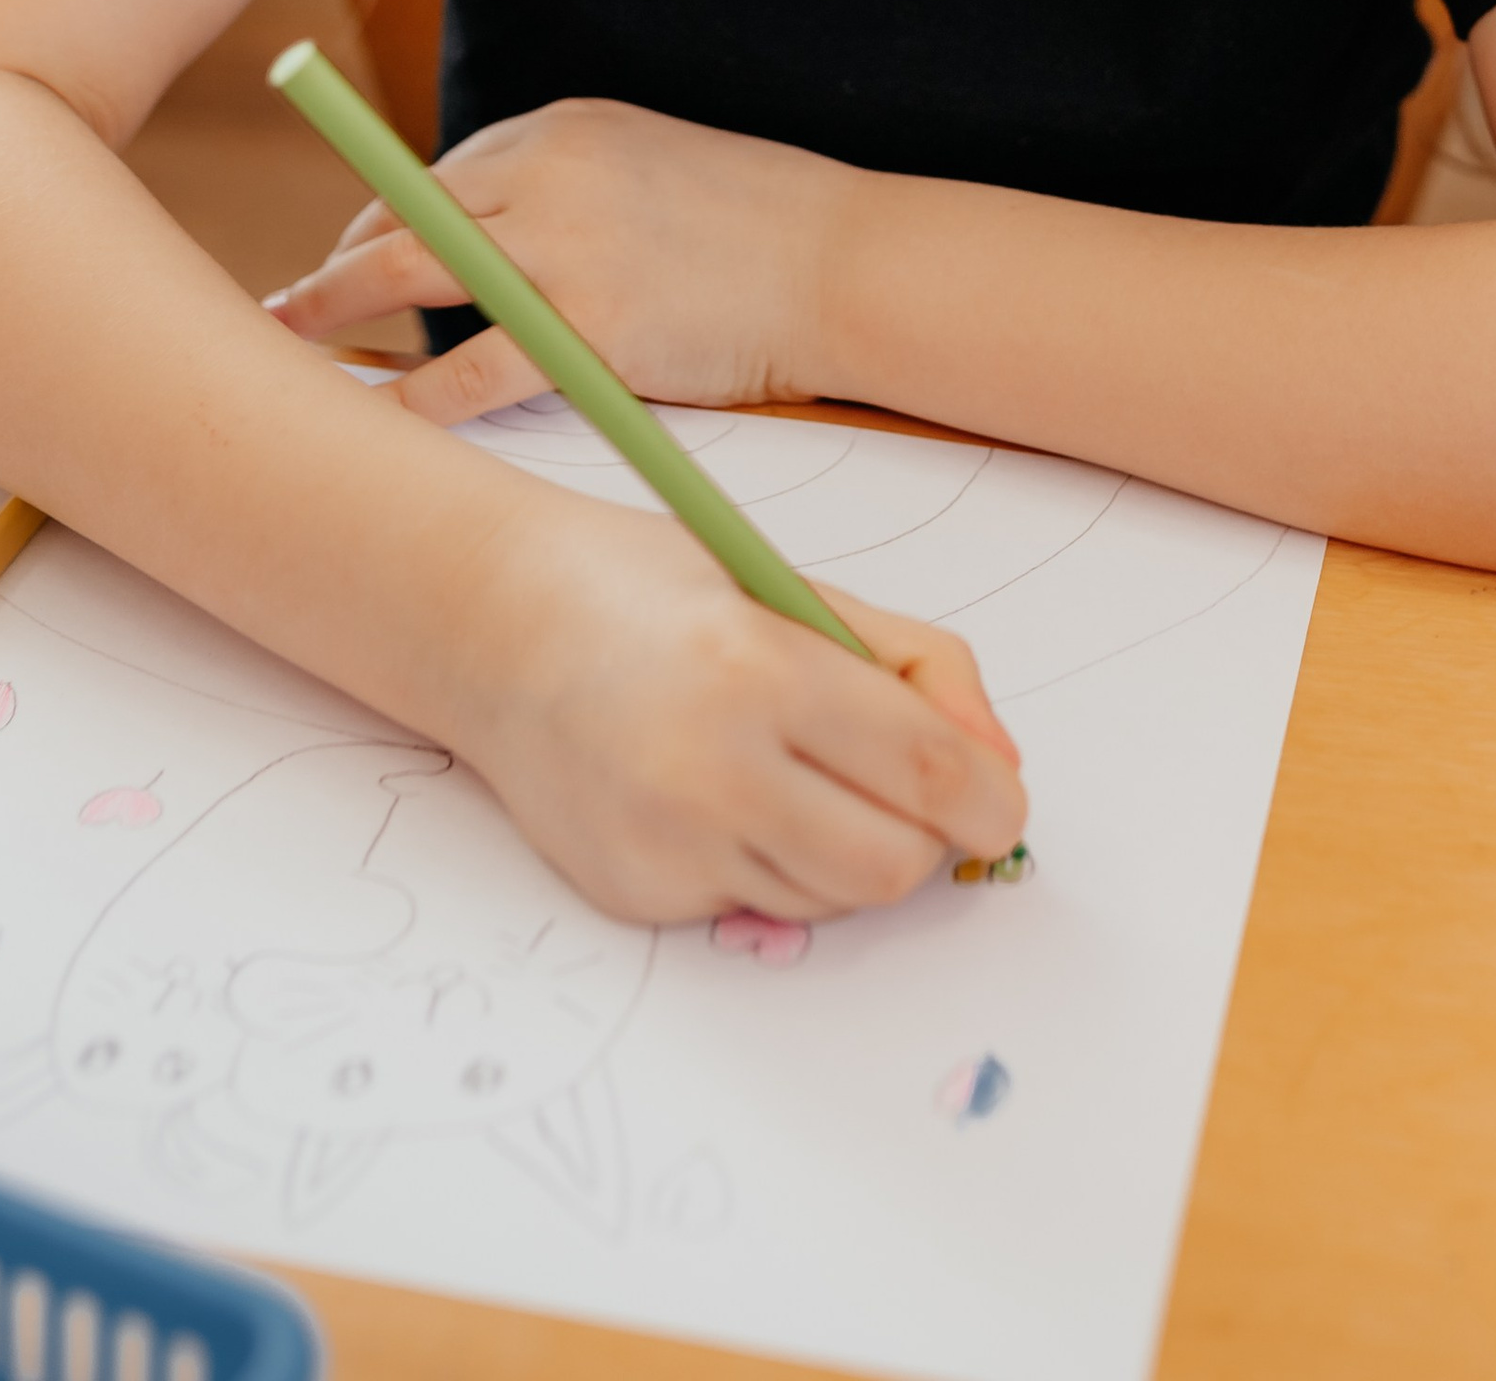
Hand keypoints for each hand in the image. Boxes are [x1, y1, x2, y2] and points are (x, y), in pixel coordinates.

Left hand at [266, 96, 847, 419]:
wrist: (840, 262)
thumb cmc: (758, 224)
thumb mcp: (651, 163)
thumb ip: (572, 186)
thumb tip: (497, 235)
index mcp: (563, 126)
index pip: (439, 171)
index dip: (381, 220)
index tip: (347, 255)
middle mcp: (548, 170)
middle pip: (402, 211)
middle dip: (335, 260)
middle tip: (291, 301)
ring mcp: (562, 247)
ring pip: (410, 273)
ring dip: (337, 309)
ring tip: (296, 342)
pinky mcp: (587, 326)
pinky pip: (471, 365)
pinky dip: (417, 394)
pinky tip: (384, 417)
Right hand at [433, 459, 1026, 924]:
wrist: (496, 625)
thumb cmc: (655, 590)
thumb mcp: (793, 589)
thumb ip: (915, 667)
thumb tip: (998, 767)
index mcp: (761, 670)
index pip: (925, 773)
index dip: (989, 799)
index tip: (999, 802)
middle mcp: (710, 768)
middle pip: (892, 865)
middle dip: (922, 836)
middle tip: (902, 790)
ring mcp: (666, 843)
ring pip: (831, 900)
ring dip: (846, 851)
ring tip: (795, 774)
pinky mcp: (635, 893)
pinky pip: (755, 905)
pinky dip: (767, 864)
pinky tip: (719, 795)